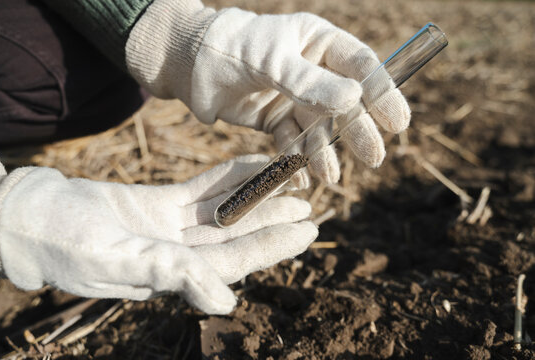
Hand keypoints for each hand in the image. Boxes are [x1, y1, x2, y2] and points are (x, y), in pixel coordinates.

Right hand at [0, 155, 316, 313]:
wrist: (27, 215)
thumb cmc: (62, 242)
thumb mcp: (115, 260)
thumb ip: (170, 276)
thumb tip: (226, 303)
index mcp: (171, 273)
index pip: (234, 261)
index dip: (272, 245)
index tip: (308, 228)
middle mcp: (176, 253)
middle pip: (236, 236)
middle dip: (272, 220)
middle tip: (311, 204)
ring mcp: (168, 228)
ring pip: (223, 211)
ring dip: (256, 196)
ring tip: (289, 181)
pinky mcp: (157, 204)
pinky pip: (200, 190)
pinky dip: (226, 178)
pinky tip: (252, 167)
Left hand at [126, 0, 409, 186]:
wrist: (189, 67)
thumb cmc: (230, 50)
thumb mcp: (271, 62)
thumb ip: (309, 82)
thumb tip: (355, 100)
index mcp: (318, 42)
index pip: (361, 66)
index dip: (382, 93)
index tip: (398, 121)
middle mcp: (312, 70)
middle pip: (344, 103)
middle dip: (356, 130)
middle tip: (373, 158)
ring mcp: (294, 96)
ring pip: (319, 127)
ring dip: (326, 151)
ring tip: (330, 176)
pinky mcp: (276, 119)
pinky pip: (293, 141)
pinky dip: (298, 158)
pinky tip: (304, 176)